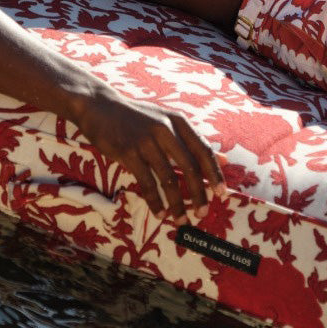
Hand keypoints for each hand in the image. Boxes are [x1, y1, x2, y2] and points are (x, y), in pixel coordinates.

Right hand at [78, 89, 224, 221]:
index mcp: (178, 121)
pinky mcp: (128, 152)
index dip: (214, 173)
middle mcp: (165, 129)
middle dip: (199, 193)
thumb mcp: (167, 122)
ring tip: (181, 220)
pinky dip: (155, 201)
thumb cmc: (137, 118)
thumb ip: (193, 142)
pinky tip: (160, 213)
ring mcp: (146, 141)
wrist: (100, 107)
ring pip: (168, 178)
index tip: (221, 194)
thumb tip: (226, 160)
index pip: (203, 150)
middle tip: (202, 213)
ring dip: (177, 203)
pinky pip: (146, 183)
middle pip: (189, 167)